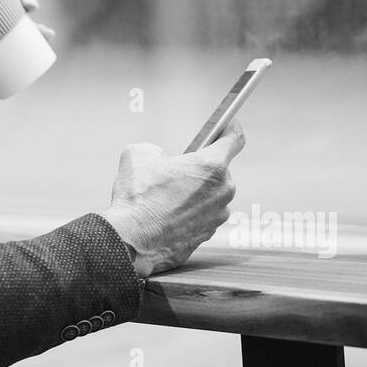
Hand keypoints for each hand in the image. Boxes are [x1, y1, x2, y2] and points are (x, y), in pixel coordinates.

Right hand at [100, 123, 243, 277]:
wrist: (131, 240)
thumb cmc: (137, 198)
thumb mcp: (137, 155)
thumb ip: (154, 149)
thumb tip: (156, 155)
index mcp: (211, 166)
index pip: (234, 139)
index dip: (230, 129)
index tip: (227, 126)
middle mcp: (222, 191)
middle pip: (219, 170)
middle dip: (200, 169)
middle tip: (177, 171)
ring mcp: (218, 216)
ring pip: (211, 196)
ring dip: (196, 193)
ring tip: (168, 197)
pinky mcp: (208, 235)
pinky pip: (204, 216)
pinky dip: (190, 214)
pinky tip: (169, 215)